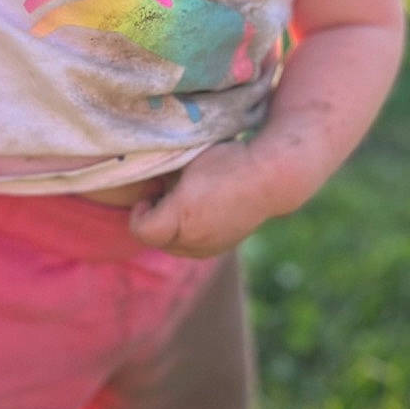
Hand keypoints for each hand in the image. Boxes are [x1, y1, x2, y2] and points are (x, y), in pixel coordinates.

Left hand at [126, 139, 290, 258]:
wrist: (270, 178)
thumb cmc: (227, 161)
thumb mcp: (188, 160)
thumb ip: (163, 173)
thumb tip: (145, 179)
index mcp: (183, 215)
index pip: (143, 230)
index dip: (139, 212)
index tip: (151, 192)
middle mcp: (196, 238)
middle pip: (157, 241)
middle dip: (154, 220)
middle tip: (164, 194)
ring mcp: (210, 247)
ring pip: (174, 248)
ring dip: (170, 230)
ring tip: (181, 203)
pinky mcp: (222, 248)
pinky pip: (192, 248)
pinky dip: (187, 235)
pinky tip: (197, 212)